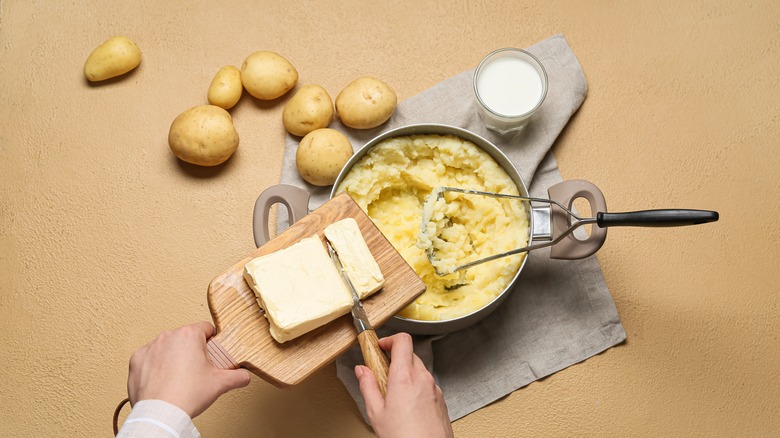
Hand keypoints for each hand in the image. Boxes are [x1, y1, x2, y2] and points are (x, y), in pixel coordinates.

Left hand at [127, 322, 249, 417]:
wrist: (160, 414)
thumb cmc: (186, 395)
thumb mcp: (220, 384)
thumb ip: (237, 376)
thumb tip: (244, 376)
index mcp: (189, 336)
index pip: (206, 328)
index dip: (212, 340)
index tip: (212, 352)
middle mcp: (168, 337)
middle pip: (185, 338)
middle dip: (192, 350)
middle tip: (197, 369)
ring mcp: (150, 348)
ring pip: (167, 347)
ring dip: (173, 357)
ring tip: (179, 377)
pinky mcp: (137, 360)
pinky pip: (150, 358)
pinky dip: (156, 367)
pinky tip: (163, 380)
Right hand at [355, 333, 452, 437]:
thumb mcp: (376, 413)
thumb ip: (367, 386)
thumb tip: (362, 371)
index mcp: (405, 377)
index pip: (402, 341)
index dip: (390, 339)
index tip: (380, 346)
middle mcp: (423, 378)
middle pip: (410, 354)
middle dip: (395, 359)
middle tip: (382, 372)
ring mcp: (434, 388)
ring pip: (419, 369)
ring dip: (406, 374)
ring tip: (394, 394)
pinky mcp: (441, 399)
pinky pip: (427, 384)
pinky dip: (417, 387)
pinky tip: (408, 406)